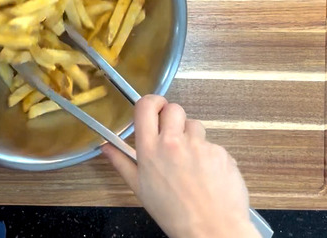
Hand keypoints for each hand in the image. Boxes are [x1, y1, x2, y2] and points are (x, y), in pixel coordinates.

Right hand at [103, 95, 258, 237]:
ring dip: (192, 137)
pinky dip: (210, 155)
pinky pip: (213, 144)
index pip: (146, 106)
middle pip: (173, 108)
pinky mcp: (220, 152)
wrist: (211, 229)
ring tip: (191, 163)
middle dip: (173, 118)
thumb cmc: (175, 214)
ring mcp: (199, 146)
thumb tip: (106, 147)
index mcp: (150, 150)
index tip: (155, 106)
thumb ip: (122, 163)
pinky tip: (207, 175)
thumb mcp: (140, 189)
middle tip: (173, 138)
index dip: (151, 101)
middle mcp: (174, 143)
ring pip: (195, 125)